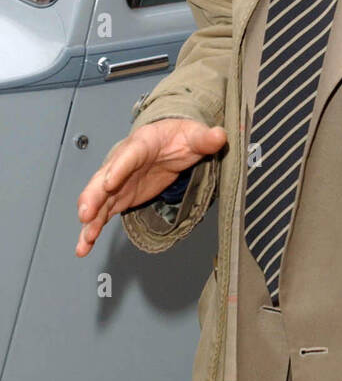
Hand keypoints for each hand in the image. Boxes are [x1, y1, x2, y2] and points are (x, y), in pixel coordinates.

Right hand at [75, 118, 227, 256]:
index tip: (109, 183)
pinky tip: (85, 246)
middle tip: (85, 213)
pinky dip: (93, 229)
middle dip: (93, 196)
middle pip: (104, 179)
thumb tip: (218, 136)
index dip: (118, 169)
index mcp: (141, 144)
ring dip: (91, 219)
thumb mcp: (193, 134)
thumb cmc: (177, 136)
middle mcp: (123, 162)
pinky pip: (103, 213)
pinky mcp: (119, 197)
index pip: (128, 156)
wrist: (168, 141)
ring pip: (99, 199)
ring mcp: (118, 181)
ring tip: (85, 239)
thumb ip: (204, 138)